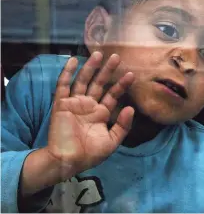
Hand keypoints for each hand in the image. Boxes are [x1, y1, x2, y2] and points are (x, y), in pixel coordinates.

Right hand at [46, 52, 134, 177]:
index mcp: (101, 113)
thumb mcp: (112, 141)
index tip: (131, 74)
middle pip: (100, 83)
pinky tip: (73, 60)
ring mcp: (75, 103)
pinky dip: (67, 73)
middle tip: (117, 57)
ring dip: (91, 67)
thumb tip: (131, 108)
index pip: (113, 95)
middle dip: (108, 70)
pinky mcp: (61, 103)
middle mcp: (89, 105)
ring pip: (84, 80)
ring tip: (99, 54)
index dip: (121, 85)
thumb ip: (123, 125)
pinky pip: (63, 85)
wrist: (68, 161)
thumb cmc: (90, 154)